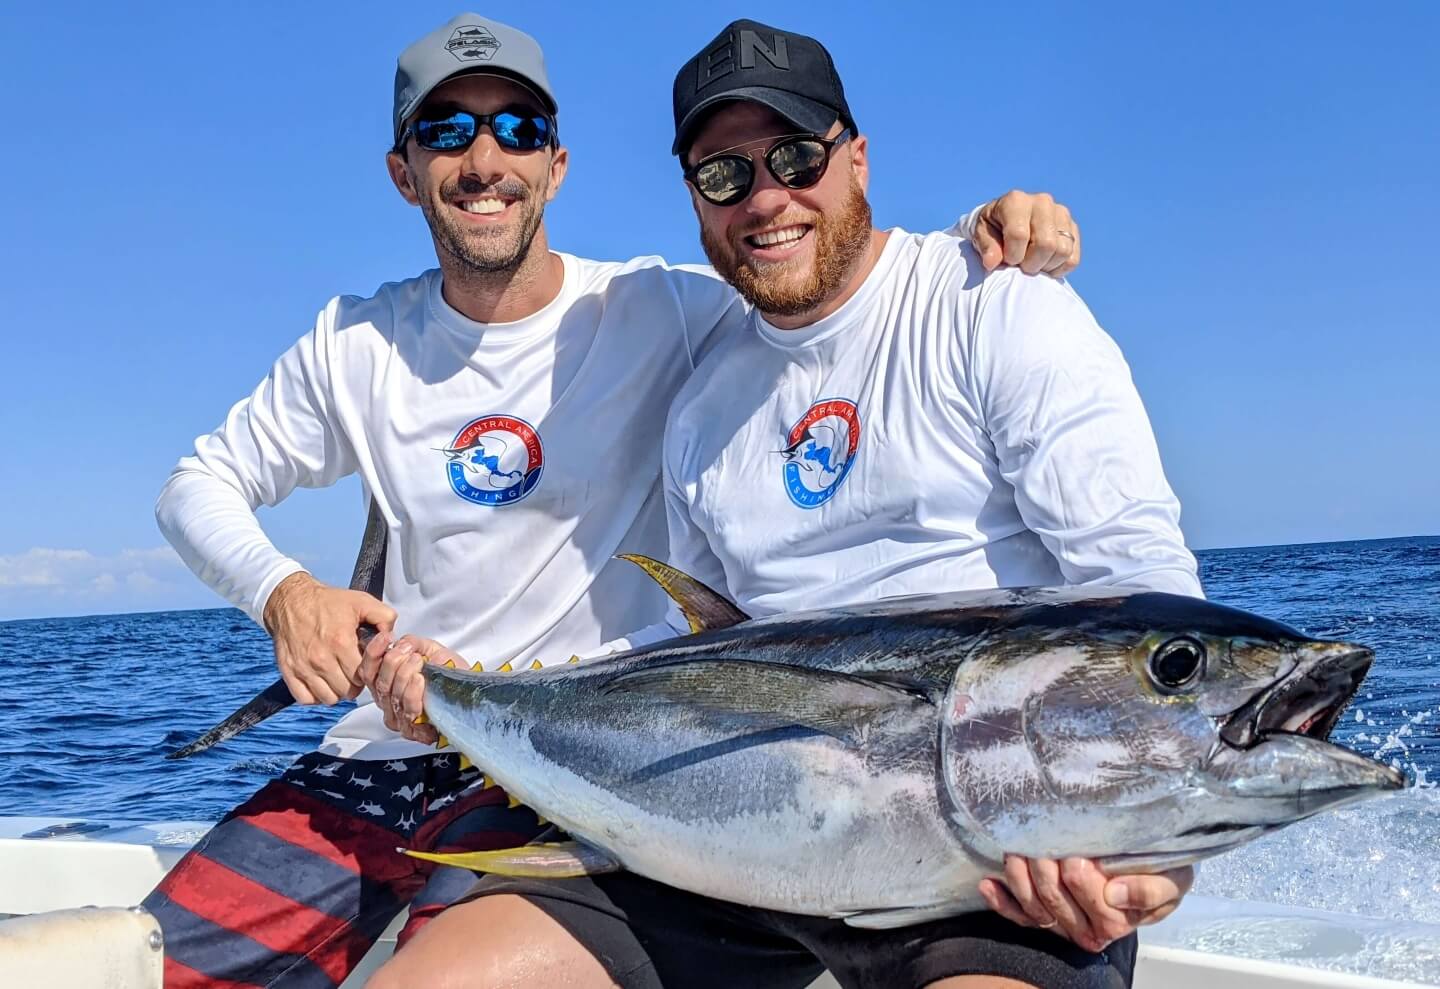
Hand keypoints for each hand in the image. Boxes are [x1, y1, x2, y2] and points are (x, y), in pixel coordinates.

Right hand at [263, 571, 396, 705]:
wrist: (291, 600)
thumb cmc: (326, 602)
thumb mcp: (361, 601)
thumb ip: (384, 617)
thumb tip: (391, 637)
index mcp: (341, 642)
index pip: (362, 676)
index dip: (367, 673)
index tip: (364, 666)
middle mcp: (321, 658)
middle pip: (347, 690)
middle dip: (354, 684)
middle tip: (352, 672)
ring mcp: (303, 667)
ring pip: (328, 698)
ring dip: (336, 691)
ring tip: (338, 677)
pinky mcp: (289, 671)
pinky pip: (305, 698)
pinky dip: (315, 695)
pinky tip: (321, 683)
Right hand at [358, 633, 462, 743]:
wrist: (471, 694)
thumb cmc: (450, 675)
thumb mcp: (431, 650)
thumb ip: (412, 643)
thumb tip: (398, 643)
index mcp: (387, 682)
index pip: (368, 671)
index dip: (373, 653)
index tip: (386, 638)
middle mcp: (388, 701)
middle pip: (379, 683)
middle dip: (393, 663)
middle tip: (411, 653)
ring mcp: (399, 717)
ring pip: (391, 695)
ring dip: (404, 675)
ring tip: (419, 662)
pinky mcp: (412, 730)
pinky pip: (406, 711)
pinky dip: (412, 693)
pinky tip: (420, 680)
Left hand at [972, 191, 1080, 276]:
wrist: (1007, 223)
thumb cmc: (992, 229)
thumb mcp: (981, 235)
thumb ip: (986, 247)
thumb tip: (992, 262)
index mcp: (1016, 201)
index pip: (1019, 234)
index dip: (1012, 255)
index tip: (1006, 260)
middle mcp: (1042, 202)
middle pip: (1046, 244)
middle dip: (1031, 263)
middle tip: (1021, 265)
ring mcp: (1061, 213)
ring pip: (1062, 251)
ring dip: (1045, 266)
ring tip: (1032, 263)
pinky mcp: (1073, 228)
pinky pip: (1073, 258)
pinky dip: (1059, 269)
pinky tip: (1045, 265)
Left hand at [978, 855, 1193, 951]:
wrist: (1149, 872)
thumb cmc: (1159, 872)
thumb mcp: (1171, 880)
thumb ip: (1149, 890)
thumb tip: (1114, 893)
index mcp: (1116, 921)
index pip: (1088, 898)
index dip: (1080, 876)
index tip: (1076, 852)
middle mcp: (1086, 928)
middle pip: (1054, 899)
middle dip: (1044, 868)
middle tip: (1042, 840)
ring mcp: (1061, 924)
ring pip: (1032, 905)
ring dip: (1019, 877)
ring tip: (1017, 850)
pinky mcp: (1042, 917)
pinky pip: (1018, 916)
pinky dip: (1000, 901)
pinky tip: (988, 884)